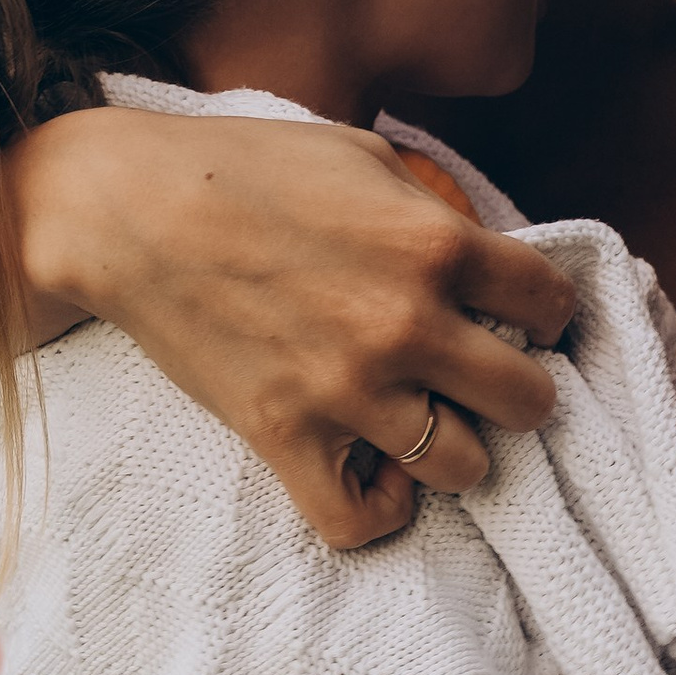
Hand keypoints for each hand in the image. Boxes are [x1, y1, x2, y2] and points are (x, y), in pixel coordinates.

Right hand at [22, 109, 574, 547]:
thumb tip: (478, 246)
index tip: (522, 316)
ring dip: (457, 447)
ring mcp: (347, 390)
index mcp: (434, 244)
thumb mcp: (359, 154)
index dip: (546, 311)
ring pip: (465, 467)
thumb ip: (430, 206)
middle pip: (529, 400)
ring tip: (429, 422)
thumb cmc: (241, 167)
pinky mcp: (286, 439)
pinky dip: (382, 509)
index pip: (550, 302)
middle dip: (519, 389)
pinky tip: (380, 475)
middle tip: (484, 377)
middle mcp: (405, 324)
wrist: (125, 211)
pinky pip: (363, 520)